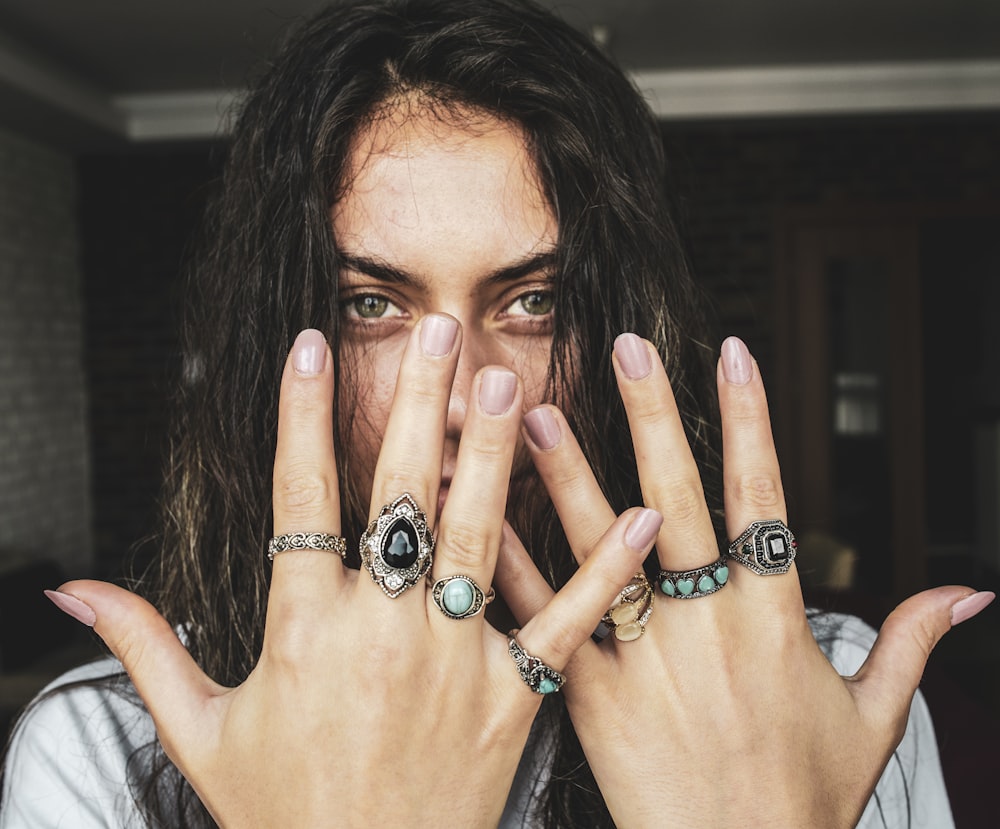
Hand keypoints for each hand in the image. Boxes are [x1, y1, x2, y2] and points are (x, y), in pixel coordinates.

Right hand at [48, 322, 655, 826]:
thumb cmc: (280, 815)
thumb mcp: (198, 733)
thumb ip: (144, 649)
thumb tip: (72, 590)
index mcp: (302, 631)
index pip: (298, 495)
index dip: (300, 414)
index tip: (309, 346)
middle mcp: (381, 632)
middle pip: (399, 494)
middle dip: (415, 404)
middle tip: (437, 332)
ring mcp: (453, 662)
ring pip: (476, 534)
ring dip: (493, 453)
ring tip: (505, 380)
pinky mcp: (513, 698)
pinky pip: (564, 621)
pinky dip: (604, 567)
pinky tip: (639, 512)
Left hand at [497, 333, 992, 827]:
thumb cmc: (804, 799)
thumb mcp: (874, 718)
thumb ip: (910, 642)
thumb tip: (970, 594)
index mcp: (773, 619)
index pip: (762, 495)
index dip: (749, 419)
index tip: (731, 354)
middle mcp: (706, 624)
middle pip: (677, 497)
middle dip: (652, 415)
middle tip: (624, 347)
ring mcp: (644, 656)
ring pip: (600, 545)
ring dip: (568, 472)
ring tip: (535, 409)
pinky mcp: (589, 695)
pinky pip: (547, 618)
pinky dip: (515, 564)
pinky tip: (485, 515)